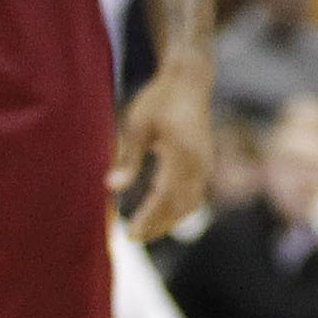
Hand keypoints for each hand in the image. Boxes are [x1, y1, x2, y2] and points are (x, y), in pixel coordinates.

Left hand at [110, 58, 212, 243]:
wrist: (189, 80)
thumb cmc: (160, 99)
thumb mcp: (137, 124)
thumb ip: (128, 157)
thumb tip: (111, 186)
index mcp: (181, 153)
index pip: (165, 196)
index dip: (148, 218)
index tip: (130, 233)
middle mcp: (199, 162)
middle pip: (179, 206)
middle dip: (157, 225)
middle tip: (133, 238)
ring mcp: (205, 163)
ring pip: (191, 203)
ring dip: (169, 220)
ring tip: (146, 231)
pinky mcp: (206, 162)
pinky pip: (196, 194)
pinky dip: (180, 208)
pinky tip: (163, 214)